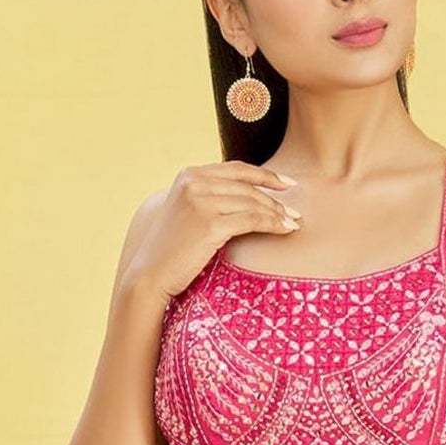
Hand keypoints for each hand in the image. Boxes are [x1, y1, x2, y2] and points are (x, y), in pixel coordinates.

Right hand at [118, 160, 301, 303]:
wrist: (149, 275)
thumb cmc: (171, 250)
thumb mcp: (186, 212)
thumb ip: (209, 197)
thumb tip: (244, 197)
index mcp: (189, 174)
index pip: (236, 169)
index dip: (265, 175)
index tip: (287, 183)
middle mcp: (195, 183)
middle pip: (247, 187)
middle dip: (276, 199)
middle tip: (295, 212)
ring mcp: (202, 202)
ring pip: (252, 202)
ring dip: (277, 213)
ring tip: (293, 223)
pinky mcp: (210, 224)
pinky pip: (252, 220)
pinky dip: (272, 224)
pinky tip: (285, 230)